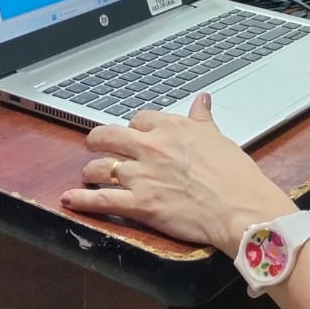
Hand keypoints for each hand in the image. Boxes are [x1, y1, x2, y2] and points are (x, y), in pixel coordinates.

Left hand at [61, 94, 296, 254]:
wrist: (240, 208)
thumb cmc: (235, 176)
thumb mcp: (219, 138)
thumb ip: (203, 119)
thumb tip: (203, 100)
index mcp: (171, 127)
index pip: (139, 118)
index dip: (134, 127)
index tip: (135, 133)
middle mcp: (151, 147)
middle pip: (108, 136)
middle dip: (97, 140)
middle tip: (95, 145)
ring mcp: (142, 176)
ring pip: (100, 167)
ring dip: (91, 170)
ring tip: (89, 174)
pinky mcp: (139, 204)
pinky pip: (101, 200)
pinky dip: (81, 200)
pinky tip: (69, 199)